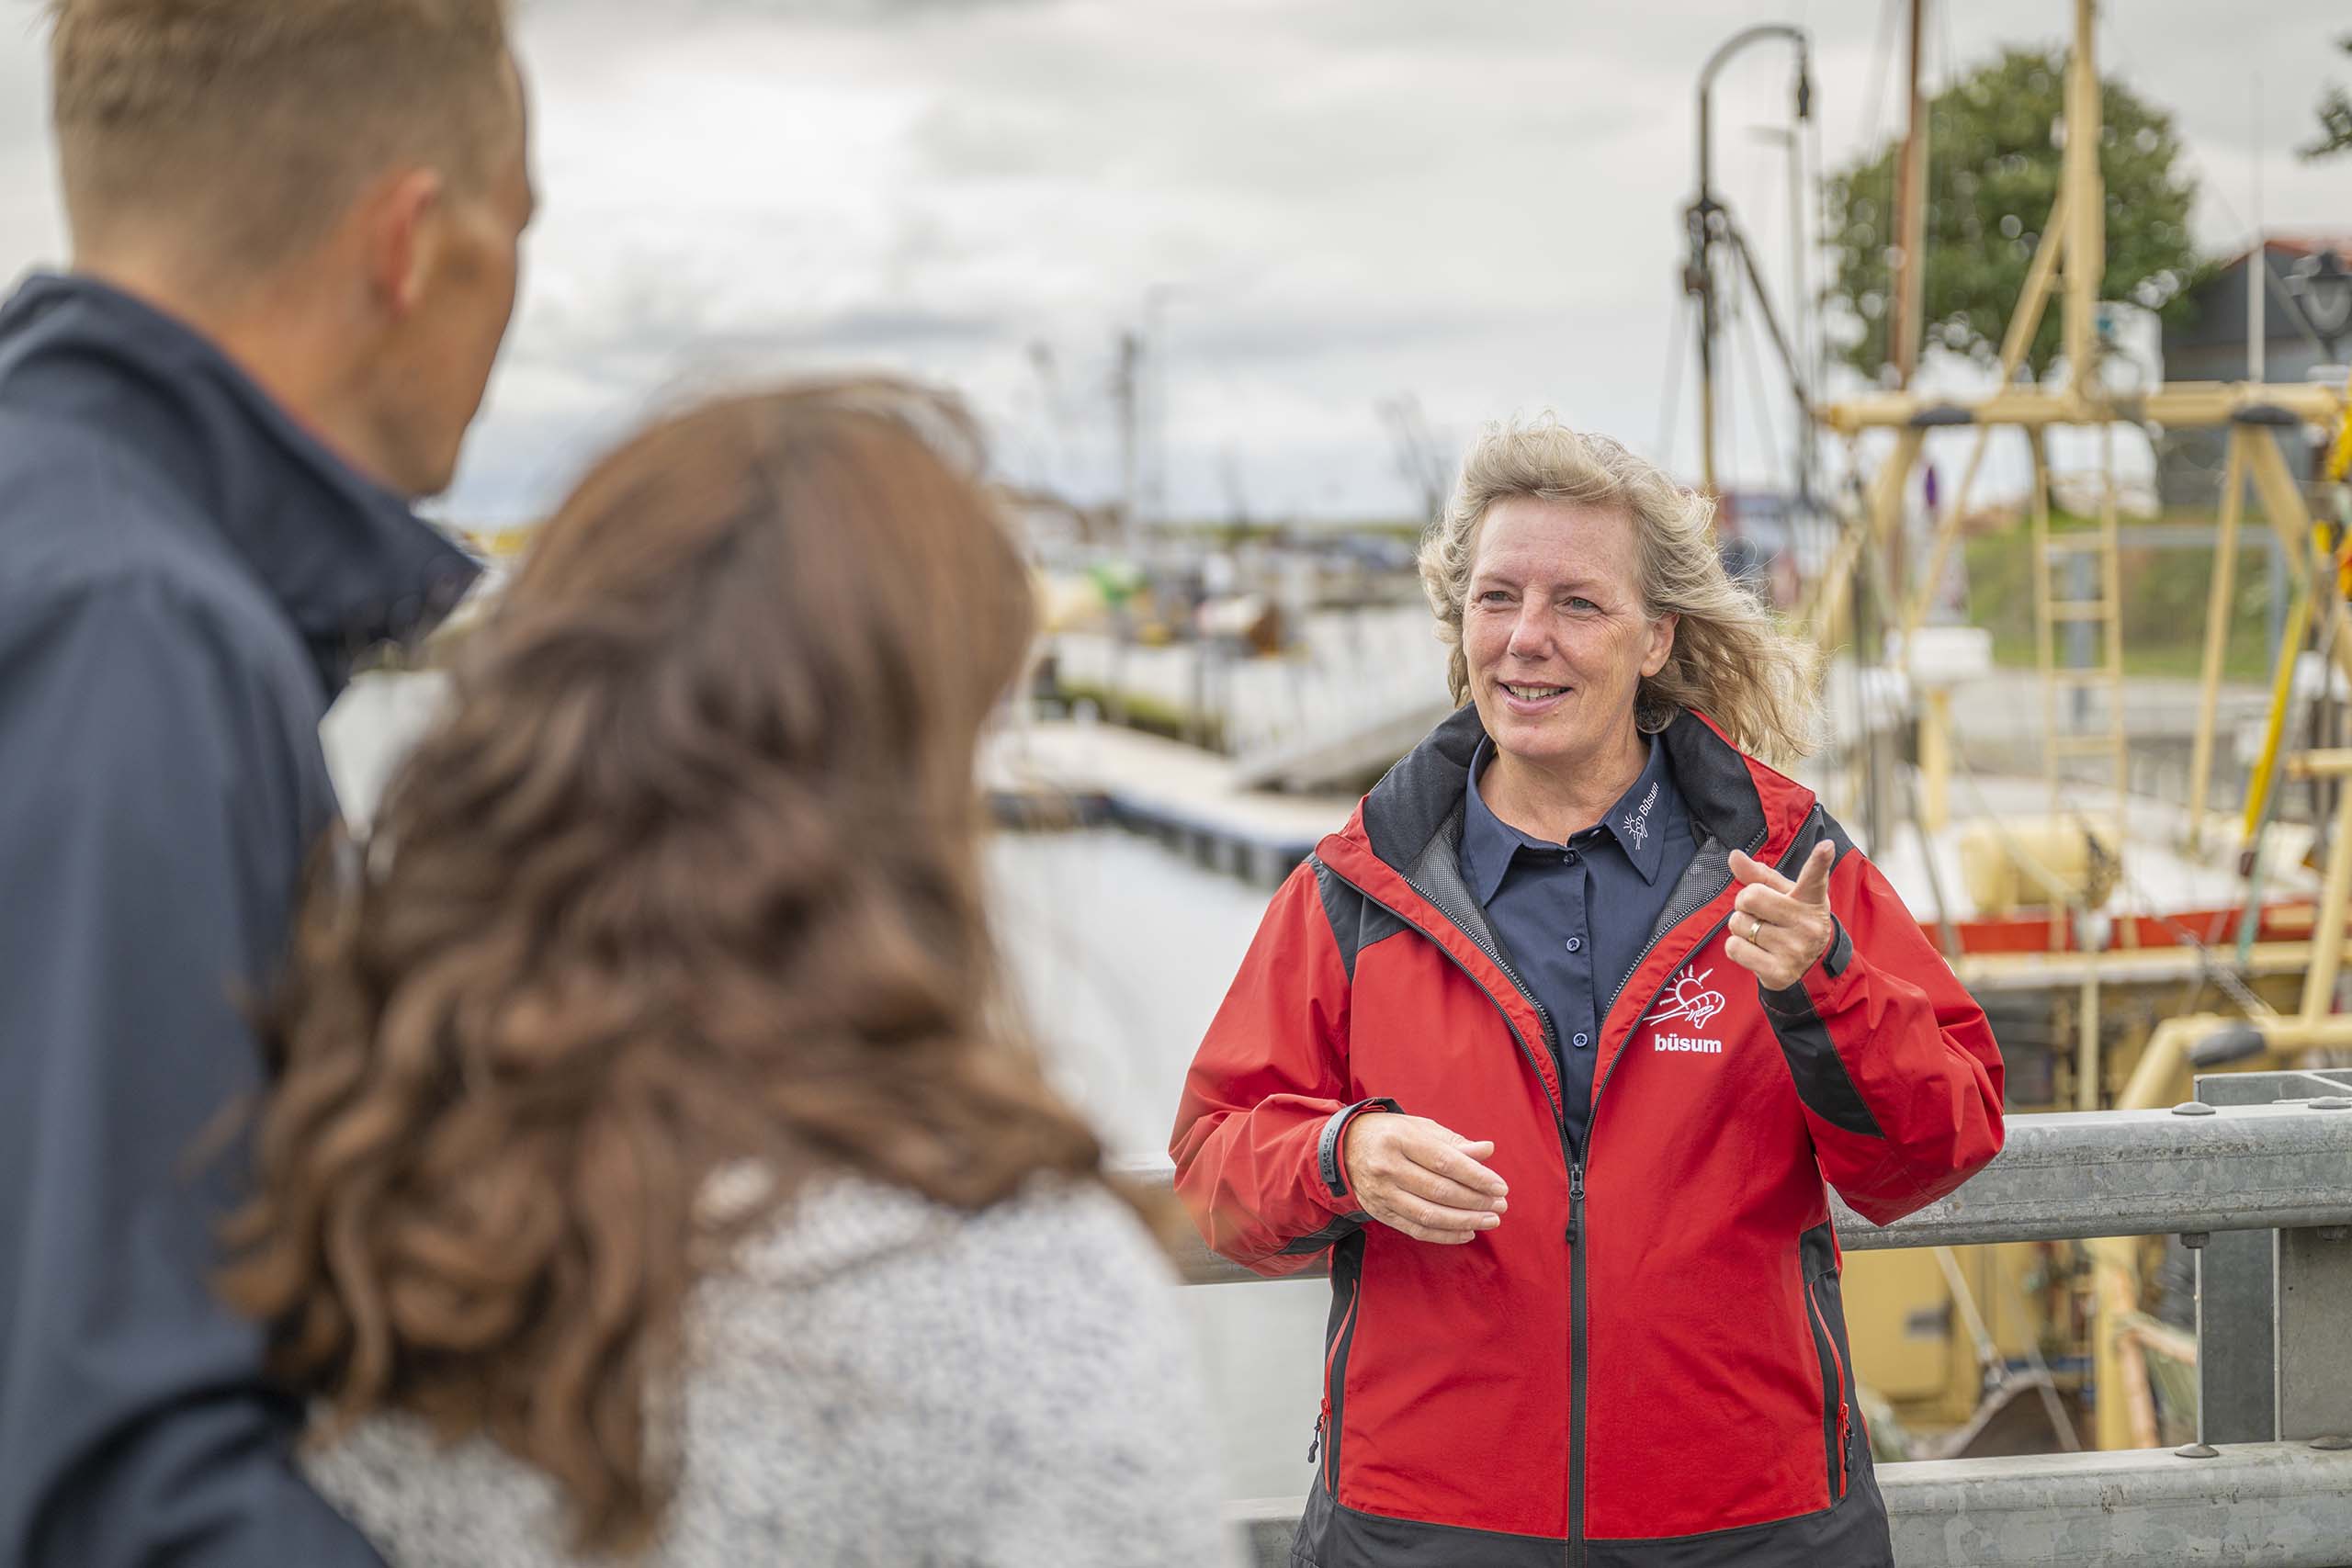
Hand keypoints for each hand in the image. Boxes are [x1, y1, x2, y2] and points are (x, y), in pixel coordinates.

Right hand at [1341, 1113, 1507, 1244]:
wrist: (1343, 1148)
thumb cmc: (1390, 1134)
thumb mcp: (1419, 1128)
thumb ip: (1453, 1142)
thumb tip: (1487, 1151)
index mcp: (1400, 1139)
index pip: (1445, 1162)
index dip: (1476, 1177)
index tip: (1500, 1187)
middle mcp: (1388, 1167)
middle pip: (1439, 1191)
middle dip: (1475, 1201)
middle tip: (1500, 1205)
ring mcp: (1382, 1193)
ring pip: (1429, 1215)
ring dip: (1464, 1221)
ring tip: (1489, 1220)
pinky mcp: (1380, 1212)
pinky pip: (1416, 1229)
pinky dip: (1444, 1235)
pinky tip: (1467, 1232)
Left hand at [1724, 840, 1835, 991]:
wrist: (1808, 965)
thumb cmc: (1790, 919)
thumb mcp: (1782, 895)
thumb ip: (1758, 875)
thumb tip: (1733, 855)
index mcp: (1811, 899)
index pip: (1814, 877)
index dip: (1819, 861)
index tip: (1826, 846)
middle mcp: (1807, 924)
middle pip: (1749, 897)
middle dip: (1744, 903)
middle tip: (1758, 913)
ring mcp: (1795, 950)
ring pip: (1738, 923)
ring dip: (1740, 927)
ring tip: (1760, 934)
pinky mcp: (1779, 972)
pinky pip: (1734, 948)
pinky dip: (1736, 947)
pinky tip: (1755, 950)